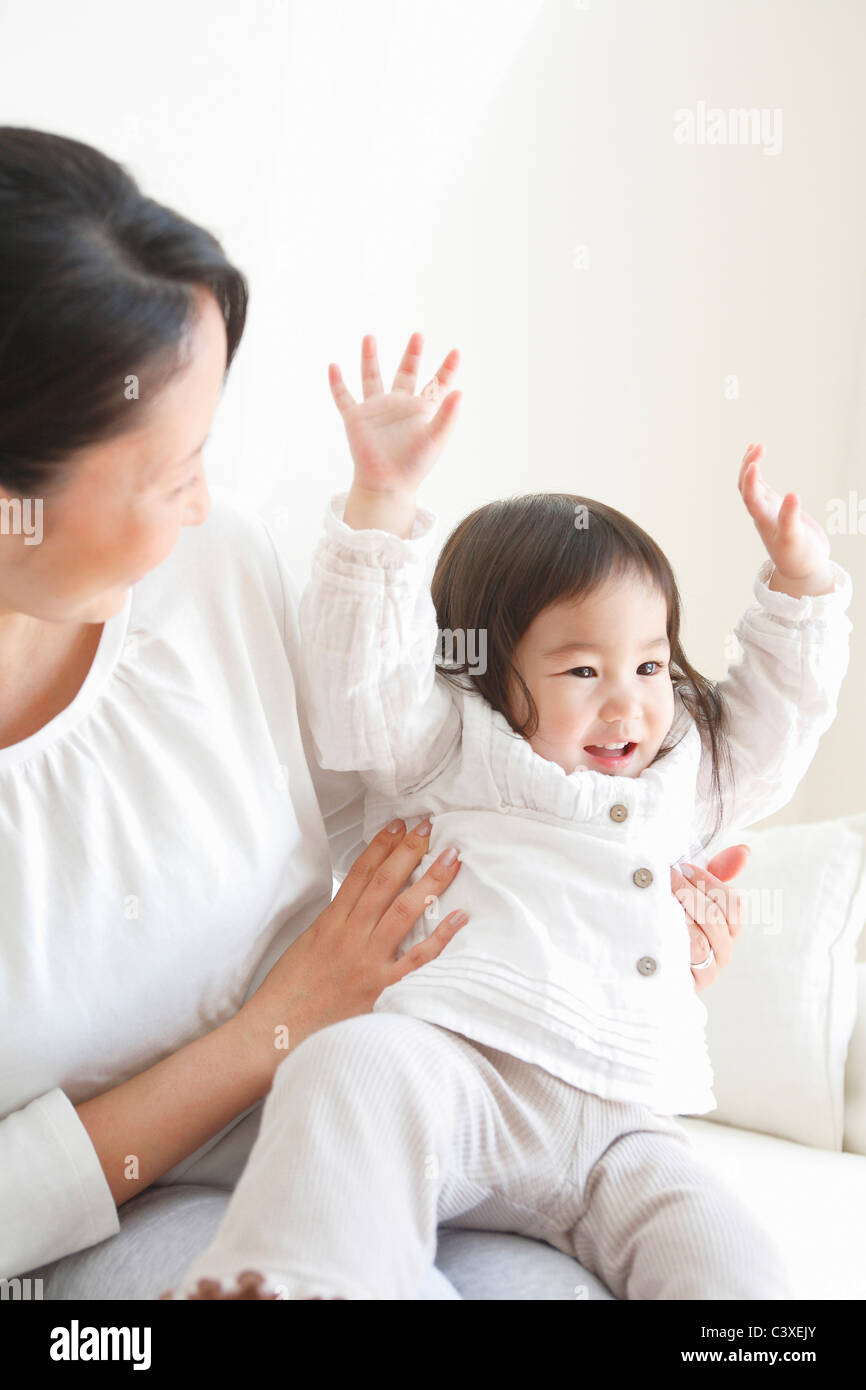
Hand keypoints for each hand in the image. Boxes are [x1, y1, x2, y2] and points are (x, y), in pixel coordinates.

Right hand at [236, 817, 466, 1082]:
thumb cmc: (287, 993)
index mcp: (330, 923)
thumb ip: (334, 924)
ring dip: (431, 882)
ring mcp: (367, 962)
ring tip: (452, 858)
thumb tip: (356, 904)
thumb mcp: (306, 946)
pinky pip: (416, 961)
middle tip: (430, 827)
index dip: (381, 845)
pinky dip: (439, 938)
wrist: (272, 1034)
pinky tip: (459, 917)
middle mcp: (350, 937)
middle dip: (409, 851)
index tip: (398, 824)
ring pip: (404, 912)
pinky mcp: (381, 990)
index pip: (359, 874)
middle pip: (385, 884)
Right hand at [329, 332, 460, 498]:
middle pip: (405, 373)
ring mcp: (376, 410)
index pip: (436, 384)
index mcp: (420, 410)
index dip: (446, 369)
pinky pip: (343, 397)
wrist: (387, 484)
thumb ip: (448, 416)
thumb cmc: (414, 465)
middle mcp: (399, 405)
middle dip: (412, 355)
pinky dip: (337, 383)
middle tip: (418, 335)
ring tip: (369, 337)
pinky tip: (333, 367)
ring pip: (372, 378)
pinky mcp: (356, 418)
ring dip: (369, 358)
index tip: (456, 352)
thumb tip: (460, 391)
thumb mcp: (436, 439)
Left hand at [670, 844, 749, 993]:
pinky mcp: (691, 985)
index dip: (710, 882)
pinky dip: (674, 938)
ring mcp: (709, 971)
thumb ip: (718, 872)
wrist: (646, 960)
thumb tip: (744, 850)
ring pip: (701, 939)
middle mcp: (724, 951)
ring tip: (660, 898)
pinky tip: (659, 924)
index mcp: (730, 928)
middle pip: (716, 918)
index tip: (684, 868)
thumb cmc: (675, 920)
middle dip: (689, 893)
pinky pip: (686, 959)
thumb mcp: (695, 893)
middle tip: (666, 878)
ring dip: (679, 914)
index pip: (735, 904)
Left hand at [737, 443, 831, 589]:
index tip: (755, 463)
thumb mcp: (795, 538)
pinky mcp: (774, 507)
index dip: (750, 480)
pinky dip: (757, 472)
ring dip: (750, 465)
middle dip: (749, 466)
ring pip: (751, 484)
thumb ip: (791, 518)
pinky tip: (757, 459)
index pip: (750, 497)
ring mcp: (767, 508)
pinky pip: (760, 486)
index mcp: (763, 520)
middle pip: (746, 486)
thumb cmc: (799, 556)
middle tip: (758, 445)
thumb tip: (792, 495)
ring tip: (755, 445)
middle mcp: (761, 512)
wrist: (802, 567)